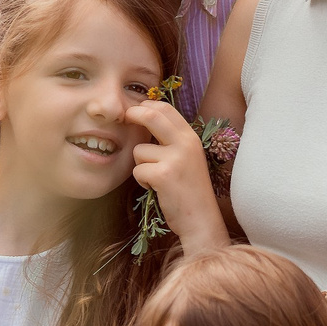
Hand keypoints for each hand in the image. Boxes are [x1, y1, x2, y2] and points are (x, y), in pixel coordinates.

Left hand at [124, 100, 229, 252]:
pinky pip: (137, 170)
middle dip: (133, 114)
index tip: (135, 110)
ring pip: (139, 151)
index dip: (147, 106)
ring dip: (141, 165)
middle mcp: (185, 143)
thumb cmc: (190, 190)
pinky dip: (142, 181)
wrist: (201, 219)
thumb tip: (147, 120)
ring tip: (156, 179)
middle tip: (125, 118)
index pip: (166, 109)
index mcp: (191, 137)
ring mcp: (175, 158)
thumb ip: (172, 141)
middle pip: (152, 115)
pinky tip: (156, 189)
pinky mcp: (163, 175)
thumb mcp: (188, 158)